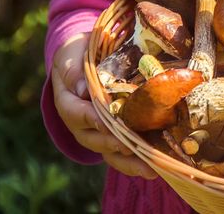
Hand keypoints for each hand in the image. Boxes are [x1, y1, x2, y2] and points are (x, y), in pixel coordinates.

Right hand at [51, 33, 156, 179]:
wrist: (87, 59)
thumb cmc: (79, 54)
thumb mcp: (72, 54)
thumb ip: (74, 70)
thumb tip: (82, 88)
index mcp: (68, 102)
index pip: (75, 113)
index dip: (90, 118)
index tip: (105, 121)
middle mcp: (81, 124)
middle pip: (94, 139)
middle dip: (114, 145)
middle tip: (131, 147)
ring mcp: (98, 134)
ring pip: (110, 153)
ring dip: (129, 162)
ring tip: (150, 169)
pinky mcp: (115, 138)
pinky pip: (123, 155)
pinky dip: (137, 163)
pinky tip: (155, 169)